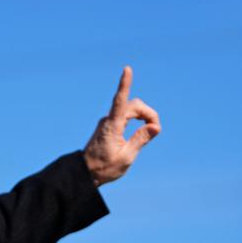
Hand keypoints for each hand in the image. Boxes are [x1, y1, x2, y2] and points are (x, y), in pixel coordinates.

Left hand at [83, 66, 160, 185]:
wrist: (85, 172)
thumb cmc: (104, 168)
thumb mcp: (126, 157)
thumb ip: (141, 140)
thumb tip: (155, 127)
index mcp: (112, 126)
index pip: (120, 101)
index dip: (124, 84)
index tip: (127, 69)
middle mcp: (109, 120)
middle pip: (134, 105)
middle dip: (148, 113)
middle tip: (156, 131)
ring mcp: (108, 121)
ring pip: (131, 109)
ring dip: (144, 116)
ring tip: (151, 133)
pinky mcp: (109, 125)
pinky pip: (126, 115)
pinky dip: (138, 120)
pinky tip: (143, 130)